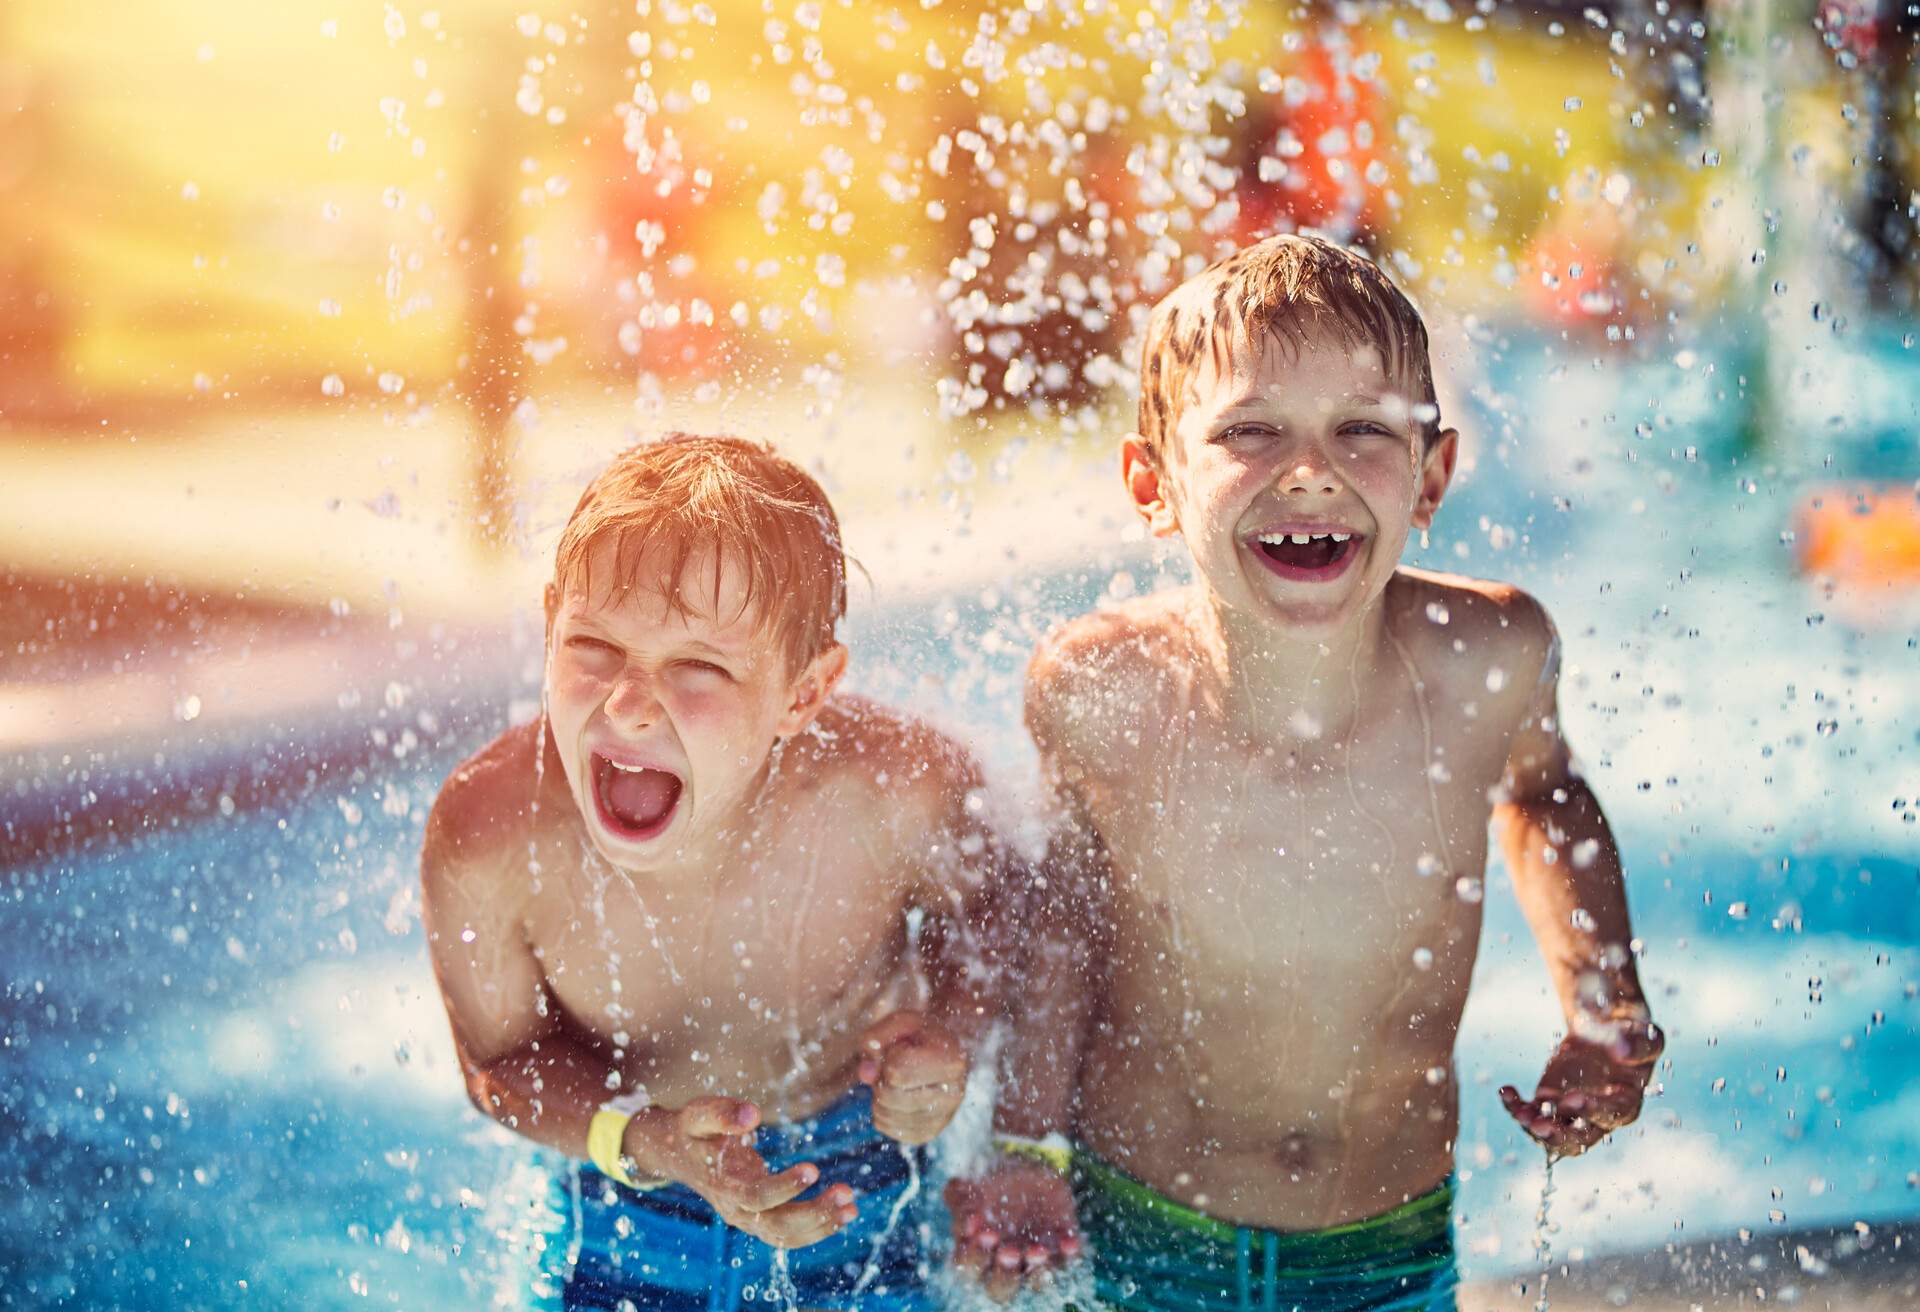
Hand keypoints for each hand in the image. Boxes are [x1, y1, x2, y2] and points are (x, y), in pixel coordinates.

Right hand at [628, 1097, 857, 1247]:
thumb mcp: (697, 1114)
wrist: (677, 1152)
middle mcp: (733, 1209)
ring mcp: (745, 1218)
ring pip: (784, 1236)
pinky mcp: (757, 1218)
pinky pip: (787, 1234)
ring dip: (821, 1225)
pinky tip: (842, 1215)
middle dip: (813, 1213)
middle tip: (846, 1194)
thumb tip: (752, 1114)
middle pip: (776, 1225)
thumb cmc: (691, 1129)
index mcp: (720, 1186)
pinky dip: (816, 1229)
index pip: (755, 1197)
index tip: (813, 1169)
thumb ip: (722, 1113)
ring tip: (852, 1208)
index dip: (784, 1187)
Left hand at [856, 1011, 966, 1144]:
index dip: (889, 1056)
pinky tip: (897, 1098)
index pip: (896, 1069)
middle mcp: (954, 1093)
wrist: (943, 1054)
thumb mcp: (900, 1023)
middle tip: (893, 1067)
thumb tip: (865, 1074)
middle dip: (881, 1080)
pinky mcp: (930, 1133)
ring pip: (886, 1115)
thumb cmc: (919, 1036)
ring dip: (879, 1097)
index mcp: (952, 1061)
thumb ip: (876, 1038)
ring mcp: (944, 1117)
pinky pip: (889, 1130)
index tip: (903, 1048)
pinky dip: (883, 1113)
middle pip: (889, 1096)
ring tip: (896, 1082)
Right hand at [945, 1160, 1082, 1301]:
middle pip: (999, 1289)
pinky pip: (1067, 1262)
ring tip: (1038, 1251)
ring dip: (1037, 1271)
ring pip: (1035, 1283)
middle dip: (1004, 1273)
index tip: (978, 1230)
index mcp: (976, 1253)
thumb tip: (958, 1194)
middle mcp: (1003, 1266)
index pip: (967, 1267)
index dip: (971, 1254)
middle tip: (1008, 1251)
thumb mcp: (975, 1182)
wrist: (1029, 1170)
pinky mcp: (1061, 1254)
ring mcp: (1034, 1264)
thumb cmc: (995, 1182)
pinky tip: (1068, 1242)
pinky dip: (1068, 1253)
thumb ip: (959, 1193)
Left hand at [1500, 1011, 1663, 1158]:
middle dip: (1558, 1136)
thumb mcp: (1641, 1032)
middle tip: (1538, 1126)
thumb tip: (1625, 1051)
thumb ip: (1638, 1043)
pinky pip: (1530, 1112)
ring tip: (1518, 1111)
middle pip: (1580, 1140)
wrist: (1603, 1027)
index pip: (1612, 1115)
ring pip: (1551, 1133)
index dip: (1593, 1111)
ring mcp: (1571, 1112)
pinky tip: (1506, 1091)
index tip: (1572, 1099)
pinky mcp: (1550, 1102)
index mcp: (1626, 1101)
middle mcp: (1599, 1116)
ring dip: (1533, 1126)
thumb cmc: (1627, 1032)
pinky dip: (1516, 1107)